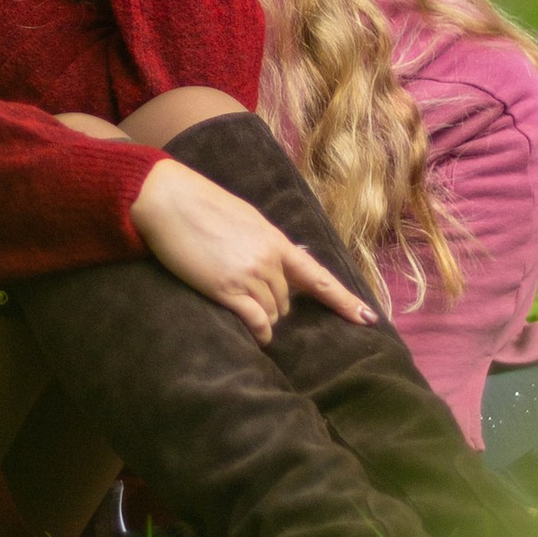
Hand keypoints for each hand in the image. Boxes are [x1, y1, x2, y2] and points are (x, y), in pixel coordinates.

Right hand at [130, 156, 375, 342]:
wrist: (169, 201)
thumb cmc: (203, 207)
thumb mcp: (246, 220)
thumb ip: (266, 244)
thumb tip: (285, 260)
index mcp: (277, 241)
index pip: (319, 277)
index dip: (344, 301)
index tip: (368, 319)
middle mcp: (269, 260)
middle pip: (288, 301)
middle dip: (275, 303)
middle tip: (247, 292)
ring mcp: (250, 275)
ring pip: (272, 312)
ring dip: (263, 315)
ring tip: (237, 300)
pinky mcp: (227, 289)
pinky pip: (256, 321)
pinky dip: (260, 332)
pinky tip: (257, 335)